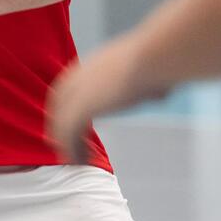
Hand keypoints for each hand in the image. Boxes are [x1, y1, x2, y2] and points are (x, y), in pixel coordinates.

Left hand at [46, 38, 159, 163]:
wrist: (151, 59)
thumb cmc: (157, 62)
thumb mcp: (143, 71)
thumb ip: (143, 83)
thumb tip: (162, 91)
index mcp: (85, 68)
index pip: (65, 93)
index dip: (65, 111)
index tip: (70, 127)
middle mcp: (75, 79)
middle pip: (58, 108)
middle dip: (59, 128)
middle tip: (65, 147)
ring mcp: (75, 94)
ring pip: (60, 124)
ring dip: (66, 144)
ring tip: (77, 161)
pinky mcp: (80, 109)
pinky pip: (68, 134)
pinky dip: (72, 149)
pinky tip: (81, 161)